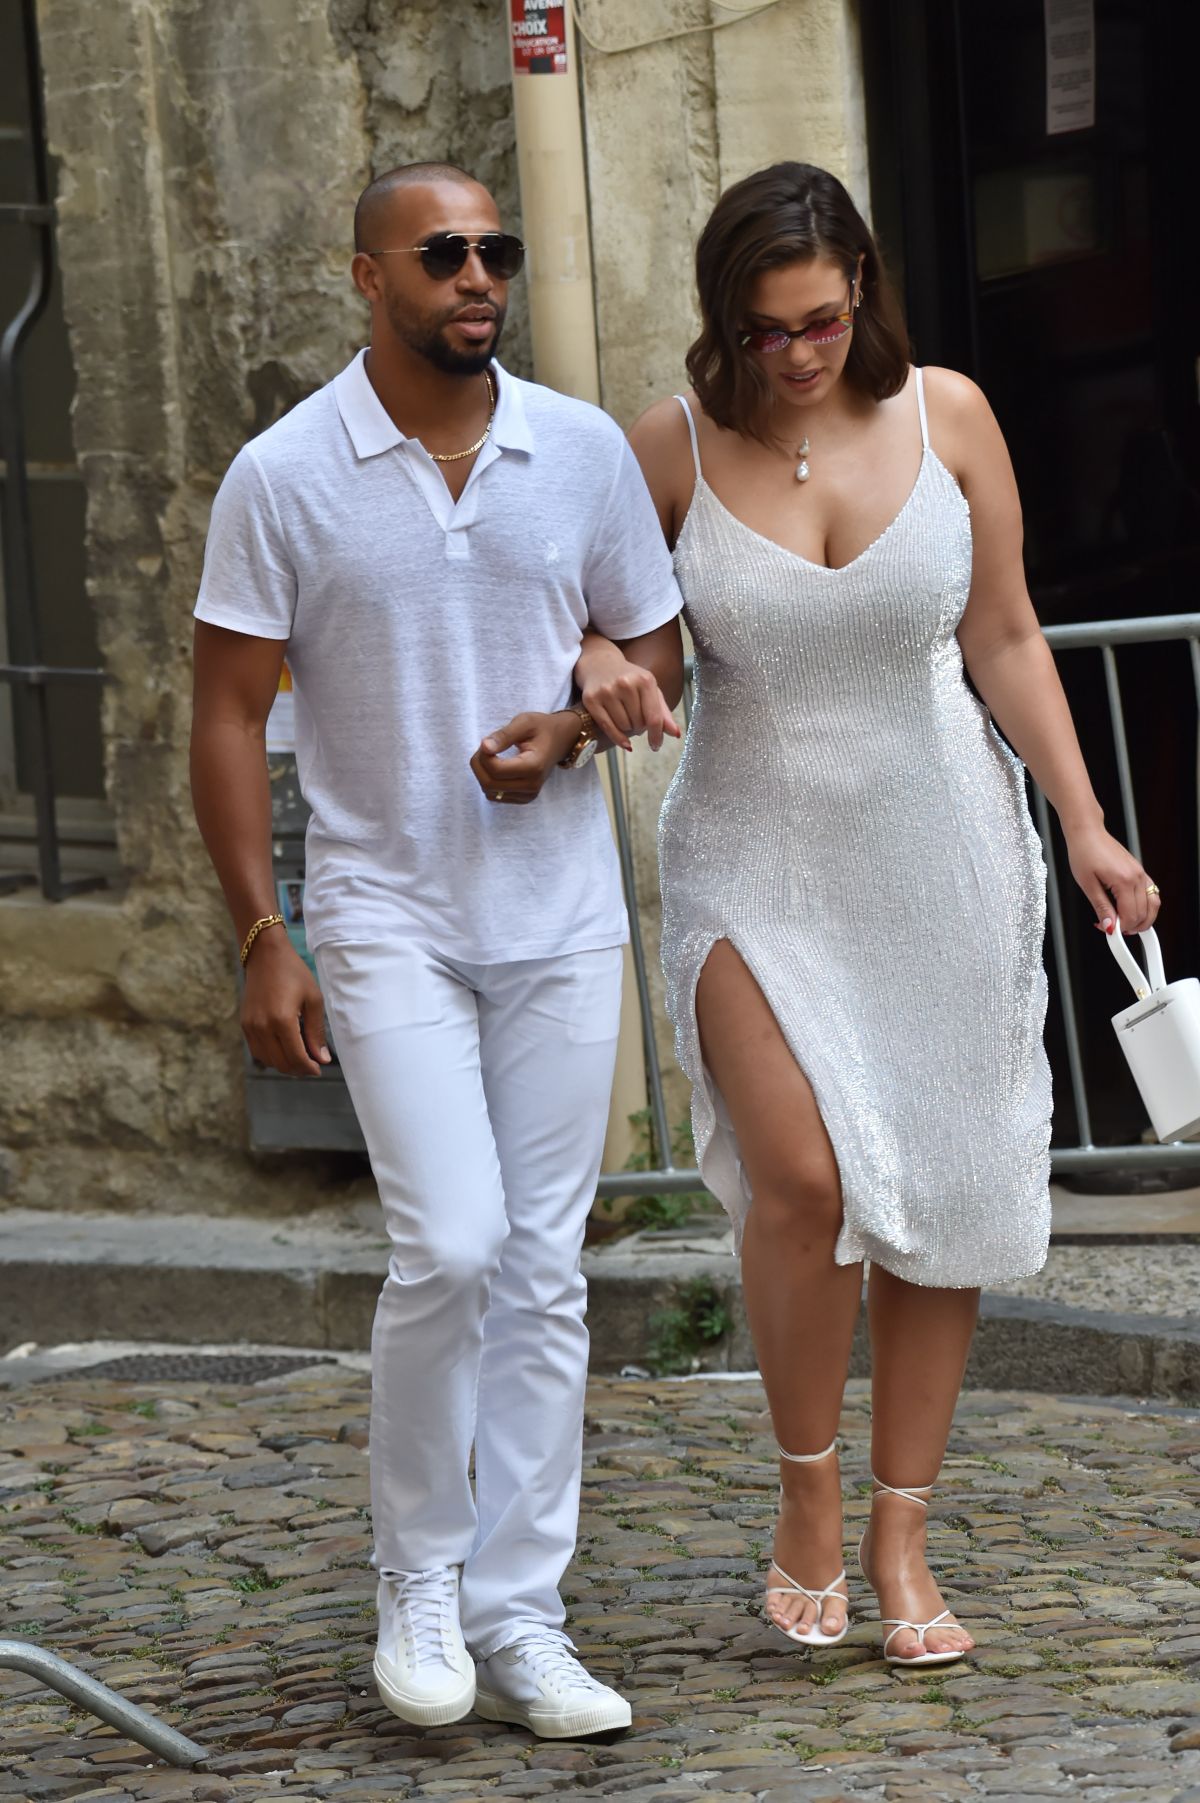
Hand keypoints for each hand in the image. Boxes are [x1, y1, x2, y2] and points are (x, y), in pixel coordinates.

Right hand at [241, 930, 330, 1075]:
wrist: (265, 955)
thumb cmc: (293, 973)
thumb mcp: (313, 1000)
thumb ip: (316, 1032)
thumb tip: (322, 1059)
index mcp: (282, 1020)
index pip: (296, 1057)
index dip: (309, 1068)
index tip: (319, 1069)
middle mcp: (262, 1027)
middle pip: (281, 1063)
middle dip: (298, 1069)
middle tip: (312, 1065)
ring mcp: (250, 1027)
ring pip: (268, 1060)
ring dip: (284, 1064)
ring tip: (300, 1057)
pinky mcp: (244, 1024)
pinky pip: (257, 1051)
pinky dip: (271, 1056)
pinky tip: (284, 1049)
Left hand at [470, 710, 580, 804]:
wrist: (561, 740)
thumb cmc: (542, 728)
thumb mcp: (524, 722)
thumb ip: (504, 735)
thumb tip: (484, 747)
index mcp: (534, 766)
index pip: (495, 770)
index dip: (482, 756)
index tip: (486, 742)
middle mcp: (532, 785)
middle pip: (489, 784)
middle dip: (479, 765)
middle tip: (485, 748)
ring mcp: (529, 794)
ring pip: (489, 792)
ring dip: (482, 773)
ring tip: (493, 756)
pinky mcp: (524, 798)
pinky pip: (495, 796)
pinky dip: (490, 782)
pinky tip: (497, 768)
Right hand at [580, 648, 681, 752]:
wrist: (600, 664)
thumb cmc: (630, 680)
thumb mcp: (650, 690)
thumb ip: (663, 712)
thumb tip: (676, 734)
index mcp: (645, 680)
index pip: (654, 717)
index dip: (656, 735)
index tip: (656, 745)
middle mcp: (625, 684)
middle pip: (638, 723)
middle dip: (640, 727)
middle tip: (636, 719)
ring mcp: (607, 691)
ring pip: (623, 727)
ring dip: (628, 729)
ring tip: (626, 718)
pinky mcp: (591, 700)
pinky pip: (607, 728)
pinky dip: (618, 738)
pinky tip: (624, 742)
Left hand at [1066, 823, 1161, 934]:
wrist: (1088, 833)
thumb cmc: (1084, 853)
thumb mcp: (1087, 884)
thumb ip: (1101, 907)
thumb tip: (1110, 926)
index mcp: (1124, 880)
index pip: (1130, 916)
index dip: (1120, 929)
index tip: (1108, 932)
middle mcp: (1137, 877)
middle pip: (1144, 913)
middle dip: (1129, 926)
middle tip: (1111, 928)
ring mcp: (1141, 873)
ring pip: (1153, 905)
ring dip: (1142, 919)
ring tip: (1124, 924)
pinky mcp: (1139, 871)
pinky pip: (1151, 893)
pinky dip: (1145, 906)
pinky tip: (1132, 910)